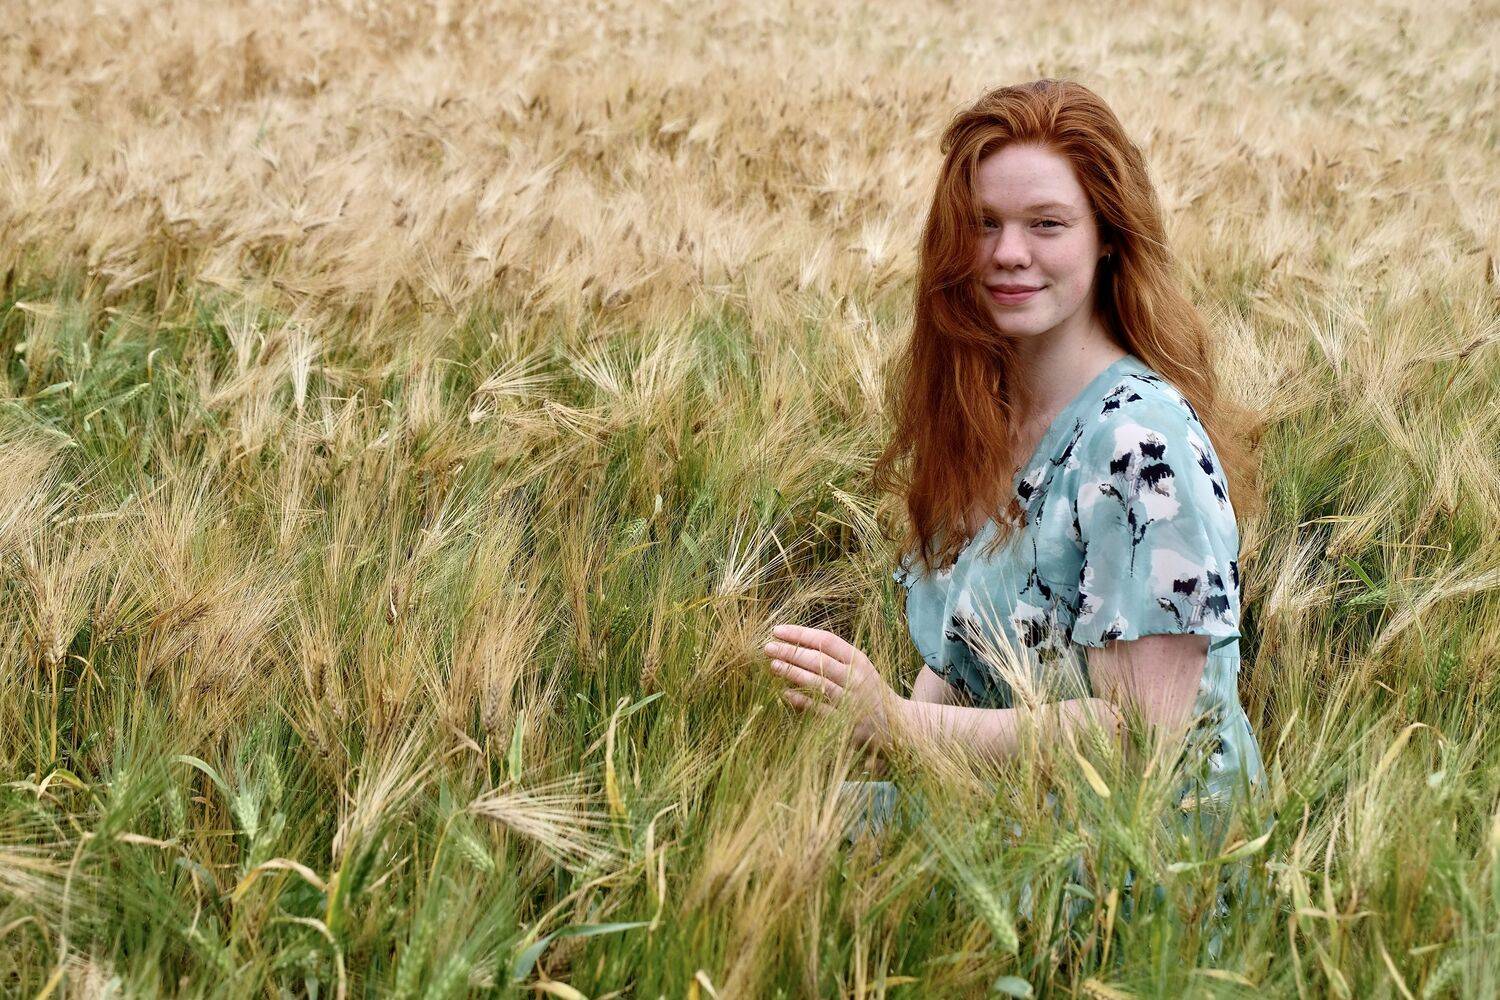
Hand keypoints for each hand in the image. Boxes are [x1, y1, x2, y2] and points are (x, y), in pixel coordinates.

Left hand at [761, 624, 905, 753]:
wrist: (897, 726)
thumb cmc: (870, 692)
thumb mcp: (860, 669)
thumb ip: (834, 658)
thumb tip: (797, 645)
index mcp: (858, 661)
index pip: (826, 641)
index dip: (800, 634)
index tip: (778, 630)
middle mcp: (856, 678)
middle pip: (818, 660)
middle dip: (791, 652)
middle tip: (768, 647)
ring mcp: (851, 701)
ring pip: (818, 683)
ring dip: (793, 673)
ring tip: (773, 665)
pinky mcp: (846, 723)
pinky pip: (820, 710)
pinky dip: (801, 701)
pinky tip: (785, 693)